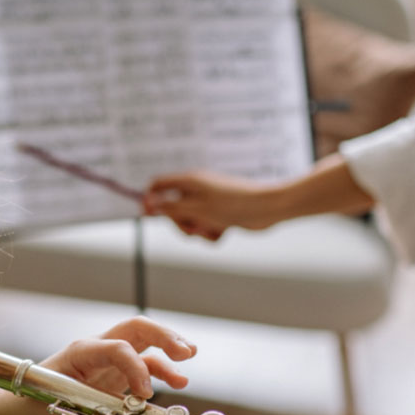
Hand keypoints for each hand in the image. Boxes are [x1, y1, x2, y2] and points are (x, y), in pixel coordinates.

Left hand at [0, 316, 196, 414]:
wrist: (21, 406)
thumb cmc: (35, 404)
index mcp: (81, 353)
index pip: (116, 348)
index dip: (135, 368)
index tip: (145, 394)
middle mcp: (99, 350)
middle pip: (137, 329)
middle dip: (165, 337)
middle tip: (187, 353)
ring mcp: (110, 361)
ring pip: (145, 345)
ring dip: (169, 353)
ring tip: (186, 371)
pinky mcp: (117, 375)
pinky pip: (145, 367)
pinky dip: (162, 373)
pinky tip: (177, 382)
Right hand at [143, 170, 282, 240]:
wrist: (267, 209)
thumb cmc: (233, 204)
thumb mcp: (196, 208)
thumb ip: (170, 207)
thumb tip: (148, 203)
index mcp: (190, 181)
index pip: (160, 185)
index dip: (150, 199)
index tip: (147, 215)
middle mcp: (198, 190)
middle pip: (173, 208)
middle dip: (180, 223)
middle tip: (192, 229)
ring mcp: (210, 203)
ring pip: (191, 222)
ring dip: (199, 231)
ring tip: (212, 230)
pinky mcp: (221, 215)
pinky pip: (207, 228)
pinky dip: (212, 233)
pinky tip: (225, 231)